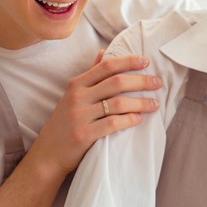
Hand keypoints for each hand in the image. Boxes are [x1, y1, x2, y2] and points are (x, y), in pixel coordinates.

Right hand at [29, 51, 161, 177]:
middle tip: (158, 82)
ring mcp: (80, 116)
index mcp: (77, 85)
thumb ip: (89, 74)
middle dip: (141, 81)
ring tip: (155, 104)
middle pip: (116, 82)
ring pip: (118, 103)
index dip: (128, 61)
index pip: (107, 67)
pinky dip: (129, 120)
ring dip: (140, 103)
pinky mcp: (84, 135)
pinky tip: (140, 119)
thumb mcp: (73, 95)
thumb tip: (103, 52)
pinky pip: (112, 124)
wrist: (48, 153)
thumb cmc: (64, 123)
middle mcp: (78, 97)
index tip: (146, 61)